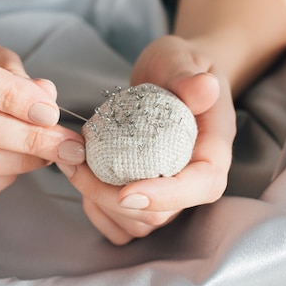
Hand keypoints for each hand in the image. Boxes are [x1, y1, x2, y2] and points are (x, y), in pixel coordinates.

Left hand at [57, 35, 235, 244]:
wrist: (172, 76)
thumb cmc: (179, 66)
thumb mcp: (180, 59)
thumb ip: (188, 76)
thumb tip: (204, 87)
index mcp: (212, 147)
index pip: (202, 185)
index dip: (167, 196)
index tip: (126, 193)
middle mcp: (194, 177)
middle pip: (162, 213)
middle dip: (112, 198)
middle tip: (75, 164)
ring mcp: (170, 191)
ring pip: (140, 224)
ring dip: (100, 204)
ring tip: (73, 167)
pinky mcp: (148, 195)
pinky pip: (126, 226)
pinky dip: (100, 213)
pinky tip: (83, 183)